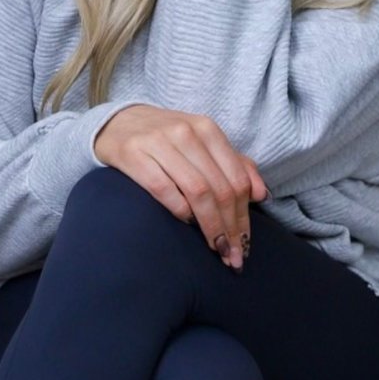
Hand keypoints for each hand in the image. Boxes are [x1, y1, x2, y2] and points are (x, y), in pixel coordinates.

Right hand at [93, 105, 266, 270]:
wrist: (118, 123)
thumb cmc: (167, 140)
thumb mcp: (202, 143)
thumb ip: (234, 164)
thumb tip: (260, 194)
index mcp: (207, 129)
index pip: (236, 179)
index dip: (244, 216)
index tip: (246, 244)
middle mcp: (186, 133)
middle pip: (220, 189)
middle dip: (231, 228)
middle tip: (233, 256)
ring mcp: (159, 143)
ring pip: (197, 192)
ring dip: (210, 227)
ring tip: (216, 249)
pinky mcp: (134, 155)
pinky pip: (164, 190)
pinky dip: (180, 211)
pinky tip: (186, 223)